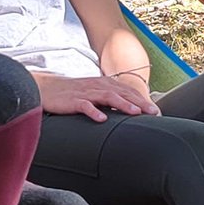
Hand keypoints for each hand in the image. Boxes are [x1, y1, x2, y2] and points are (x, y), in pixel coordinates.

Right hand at [39, 73, 158, 121]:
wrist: (46, 89)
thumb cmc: (73, 94)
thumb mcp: (94, 95)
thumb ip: (110, 101)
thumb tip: (128, 112)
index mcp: (104, 84)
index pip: (128, 91)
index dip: (143, 100)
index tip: (157, 112)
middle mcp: (98, 86)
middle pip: (122, 92)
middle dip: (139, 102)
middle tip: (154, 113)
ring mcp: (85, 92)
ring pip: (107, 96)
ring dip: (122, 104)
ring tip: (135, 113)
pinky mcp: (72, 100)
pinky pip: (84, 105)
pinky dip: (93, 111)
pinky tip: (102, 119)